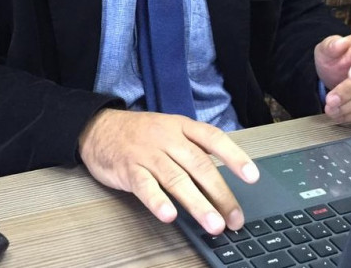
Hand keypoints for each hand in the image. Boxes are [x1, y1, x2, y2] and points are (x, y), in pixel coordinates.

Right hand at [77, 108, 258, 234]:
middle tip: (234, 217)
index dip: (234, 156)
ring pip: (177, 179)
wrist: (98, 127)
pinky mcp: (128, 169)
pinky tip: (169, 215)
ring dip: (197, 204)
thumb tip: (224, 174)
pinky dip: (158, 201)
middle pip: (199, 166)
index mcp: (181, 127)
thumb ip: (194, 149)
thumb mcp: (170, 130)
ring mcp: (147, 154)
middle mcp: (167, 138)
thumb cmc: (139, 133)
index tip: (252, 176)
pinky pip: (145, 186)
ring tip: (213, 223)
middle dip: (220, 193)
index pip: (213, 139)